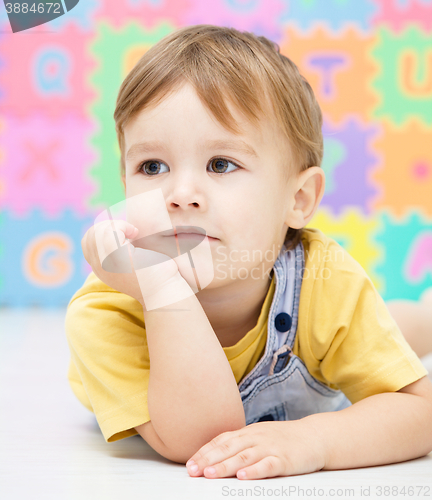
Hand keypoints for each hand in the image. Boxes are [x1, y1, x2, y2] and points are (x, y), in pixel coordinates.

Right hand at [81, 219, 180, 305]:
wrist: (165, 291)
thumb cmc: (156, 275)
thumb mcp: (131, 263)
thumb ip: (120, 253)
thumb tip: (122, 233)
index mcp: (101, 270)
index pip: (88, 242)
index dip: (103, 231)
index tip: (124, 234)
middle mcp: (99, 269)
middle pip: (91, 235)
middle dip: (109, 225)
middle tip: (130, 232)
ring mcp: (107, 263)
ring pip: (98, 232)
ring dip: (117, 225)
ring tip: (134, 232)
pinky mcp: (118, 258)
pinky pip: (109, 232)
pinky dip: (122, 226)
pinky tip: (136, 232)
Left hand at [185, 419, 325, 479]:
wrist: (314, 436)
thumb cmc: (283, 439)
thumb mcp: (258, 436)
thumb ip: (239, 443)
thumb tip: (214, 454)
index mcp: (248, 432)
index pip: (221, 441)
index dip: (204, 452)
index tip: (189, 464)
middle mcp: (256, 437)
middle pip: (228, 448)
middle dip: (208, 460)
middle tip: (193, 470)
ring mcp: (270, 447)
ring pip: (244, 456)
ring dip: (226, 465)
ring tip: (210, 474)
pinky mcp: (285, 459)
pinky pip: (268, 465)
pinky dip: (255, 471)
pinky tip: (244, 477)